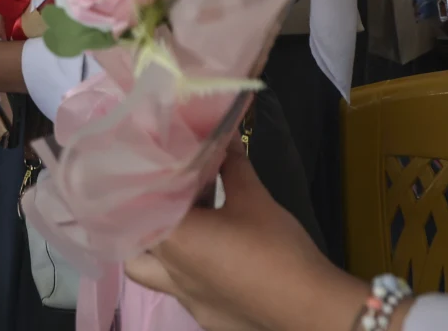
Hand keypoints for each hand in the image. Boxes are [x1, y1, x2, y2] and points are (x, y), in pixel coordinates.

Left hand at [124, 148, 367, 330]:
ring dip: (158, 250)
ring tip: (182, 230)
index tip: (151, 170)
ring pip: (150, 272)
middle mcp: (169, 272)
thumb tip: (224, 135)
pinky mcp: (206, 317)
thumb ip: (232, 165)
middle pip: (136, 241)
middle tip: (166, 197)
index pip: (138, 206)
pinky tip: (212, 261)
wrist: (311, 309)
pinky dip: (187, 273)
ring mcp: (185, 298)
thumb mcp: (253, 197)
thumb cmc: (275, 248)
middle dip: (146, 217)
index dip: (141, 186)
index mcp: (172, 238)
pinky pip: (182, 291)